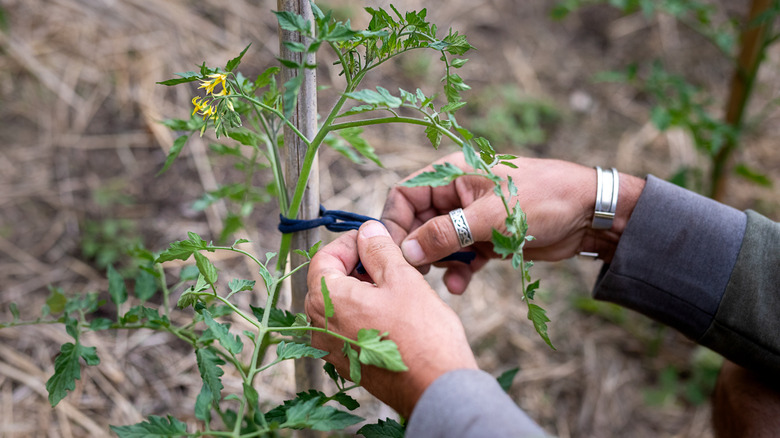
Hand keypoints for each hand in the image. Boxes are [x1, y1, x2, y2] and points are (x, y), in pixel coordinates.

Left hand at [305, 221, 477, 417]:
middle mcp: (319, 326)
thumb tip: (368, 231)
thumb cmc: (421, 334)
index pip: (323, 257)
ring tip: (393, 285)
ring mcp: (331, 348)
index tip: (373, 238)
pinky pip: (347, 327)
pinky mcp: (347, 363)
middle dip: (355, 265)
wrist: (437, 388)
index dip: (349, 243)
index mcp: (326, 300)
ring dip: (361, 289)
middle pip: (328, 281)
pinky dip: (364, 312)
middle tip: (386, 259)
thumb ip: (379, 249)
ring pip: (339, 304)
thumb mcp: (401, 278)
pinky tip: (392, 311)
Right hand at [381, 152, 644, 293]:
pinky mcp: (485, 238)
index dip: (393, 223)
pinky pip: (461, 257)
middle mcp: (456, 194)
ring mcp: (470, 218)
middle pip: (417, 223)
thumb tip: (405, 252)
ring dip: (439, 264)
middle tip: (415, 276)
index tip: (392, 253)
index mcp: (451, 174)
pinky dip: (459, 271)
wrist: (590, 214)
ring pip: (438, 244)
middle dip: (416, 250)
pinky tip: (461, 286)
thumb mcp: (489, 217)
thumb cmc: (541, 200)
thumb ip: (446, 234)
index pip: (404, 195)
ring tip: (448, 281)